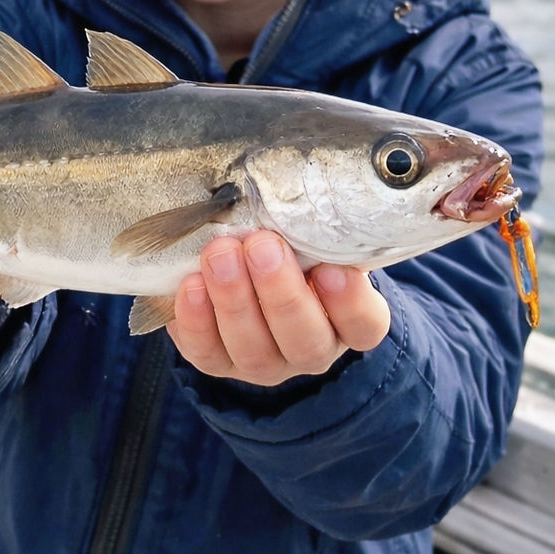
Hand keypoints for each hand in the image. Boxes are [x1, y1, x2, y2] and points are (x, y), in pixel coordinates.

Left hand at [167, 231, 390, 385]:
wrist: (240, 269)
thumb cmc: (287, 245)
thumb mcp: (306, 234)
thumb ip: (309, 225)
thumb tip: (295, 192)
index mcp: (345, 320)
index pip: (363, 324)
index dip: (350, 303)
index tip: (331, 269)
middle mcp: (309, 348)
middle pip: (306, 340)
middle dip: (281, 293)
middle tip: (262, 246)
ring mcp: (263, 362)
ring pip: (255, 351)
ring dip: (234, 300)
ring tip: (220, 254)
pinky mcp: (217, 360)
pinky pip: (206, 352)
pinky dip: (196, 320)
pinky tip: (191, 284)